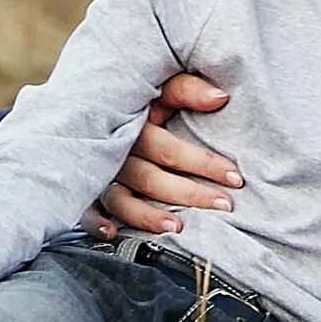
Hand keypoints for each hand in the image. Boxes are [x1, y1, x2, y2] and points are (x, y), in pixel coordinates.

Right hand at [85, 72, 242, 238]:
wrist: (90, 101)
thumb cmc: (138, 98)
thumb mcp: (161, 87)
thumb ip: (187, 90)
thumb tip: (219, 98)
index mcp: (133, 127)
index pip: (170, 150)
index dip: (204, 164)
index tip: (234, 177)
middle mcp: (115, 153)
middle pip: (151, 179)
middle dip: (189, 194)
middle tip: (224, 205)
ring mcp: (98, 173)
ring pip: (122, 199)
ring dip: (147, 216)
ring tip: (177, 228)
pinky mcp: (88, 188)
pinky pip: (85, 211)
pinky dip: (95, 223)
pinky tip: (111, 233)